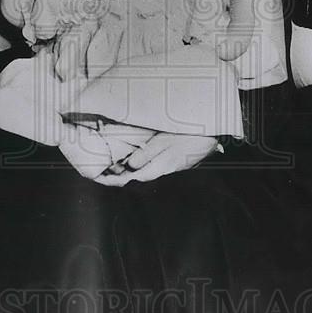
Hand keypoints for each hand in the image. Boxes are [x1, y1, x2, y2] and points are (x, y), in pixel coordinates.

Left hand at [94, 133, 218, 185]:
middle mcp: (161, 171)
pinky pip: (149, 166)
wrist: (214, 132)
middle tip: (99, 168)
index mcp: (158, 169)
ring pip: (141, 172)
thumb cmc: (190, 135)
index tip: (97, 177)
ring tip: (111, 163)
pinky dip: (137, 163)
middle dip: (116, 175)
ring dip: (126, 169)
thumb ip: (147, 154)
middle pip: (133, 177)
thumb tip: (129, 166)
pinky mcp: (171, 161)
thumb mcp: (166, 142)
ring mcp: (167, 167)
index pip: (130, 180)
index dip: (112, 180)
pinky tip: (131, 157)